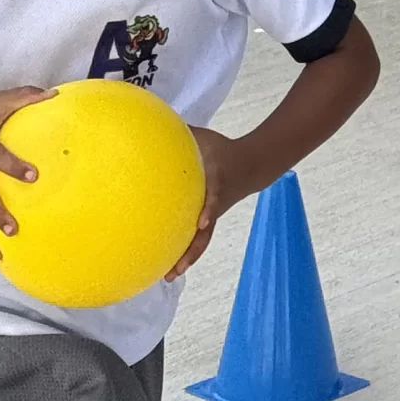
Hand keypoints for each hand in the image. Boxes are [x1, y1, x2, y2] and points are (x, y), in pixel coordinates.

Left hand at [166, 126, 257, 278]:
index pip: (214, 196)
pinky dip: (185, 250)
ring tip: (169, 276)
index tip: (202, 221)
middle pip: (205, 232)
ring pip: (201, 241)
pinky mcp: (209, 219)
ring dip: (187, 258)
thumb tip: (148, 124)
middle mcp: (214, 203)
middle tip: (173, 270)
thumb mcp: (203, 137)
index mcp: (216, 181)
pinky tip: (166, 261)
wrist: (251, 165)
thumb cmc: (222, 149)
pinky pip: (198, 237)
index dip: (210, 208)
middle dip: (191, 251)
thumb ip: (179, 133)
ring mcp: (212, 214)